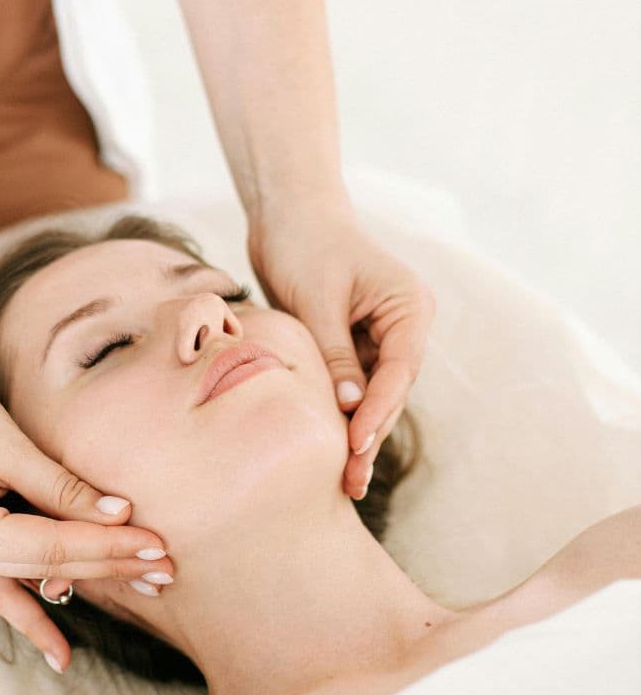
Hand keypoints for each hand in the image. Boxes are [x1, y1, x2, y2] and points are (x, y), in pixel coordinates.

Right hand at [0, 350, 172, 674]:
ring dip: (89, 586)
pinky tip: (60, 653)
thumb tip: (120, 515)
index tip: (157, 546)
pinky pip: (3, 590)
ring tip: (142, 594)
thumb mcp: (8, 446)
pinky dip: (32, 614)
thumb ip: (63, 488)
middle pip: (50, 570)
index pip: (55, 548)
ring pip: (34, 582)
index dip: (110, 547)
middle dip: (112, 568)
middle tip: (166, 572)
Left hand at [248, 201, 435, 498]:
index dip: (378, 411)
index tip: (356, 445)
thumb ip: (334, 352)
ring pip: (372, 394)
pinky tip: (330, 447)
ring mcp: (378, 337)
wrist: (286, 214)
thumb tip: (347, 408)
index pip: (399, 370)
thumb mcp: (317, 298)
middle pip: (390, 391)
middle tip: (351, 480)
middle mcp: (401, 326)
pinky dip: (340, 412)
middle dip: (370, 434)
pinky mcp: (351, 343)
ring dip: (356, 431)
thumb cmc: (305, 243)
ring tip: (344, 479)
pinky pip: (350, 384)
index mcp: (409, 308)